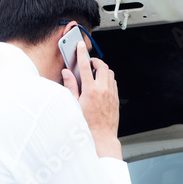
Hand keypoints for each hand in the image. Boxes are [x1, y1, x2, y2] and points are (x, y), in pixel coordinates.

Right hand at [62, 42, 121, 158]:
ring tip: (94, 72)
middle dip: (95, 61)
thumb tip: (67, 73)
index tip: (80, 46)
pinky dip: (107, 78)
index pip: (85, 66)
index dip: (81, 54)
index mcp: (90, 90)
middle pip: (102, 66)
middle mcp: (103, 90)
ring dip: (102, 69)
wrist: (101, 137)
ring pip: (110, 73)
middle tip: (89, 62)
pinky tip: (101, 83)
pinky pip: (113, 82)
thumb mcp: (74, 104)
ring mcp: (111, 94)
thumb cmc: (86, 124)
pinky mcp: (116, 99)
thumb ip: (70, 86)